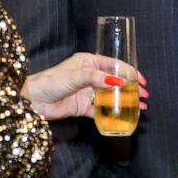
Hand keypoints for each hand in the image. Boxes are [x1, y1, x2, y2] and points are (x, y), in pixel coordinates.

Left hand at [22, 52, 149, 119]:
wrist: (32, 101)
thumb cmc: (50, 82)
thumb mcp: (74, 76)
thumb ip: (96, 78)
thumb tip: (116, 81)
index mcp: (88, 62)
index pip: (114, 65)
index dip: (129, 71)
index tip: (141, 80)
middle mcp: (90, 75)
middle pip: (116, 80)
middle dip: (132, 86)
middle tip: (145, 94)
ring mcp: (87, 91)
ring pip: (111, 95)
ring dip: (126, 100)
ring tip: (141, 106)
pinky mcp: (83, 107)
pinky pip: (101, 110)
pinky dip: (113, 113)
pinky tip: (124, 115)